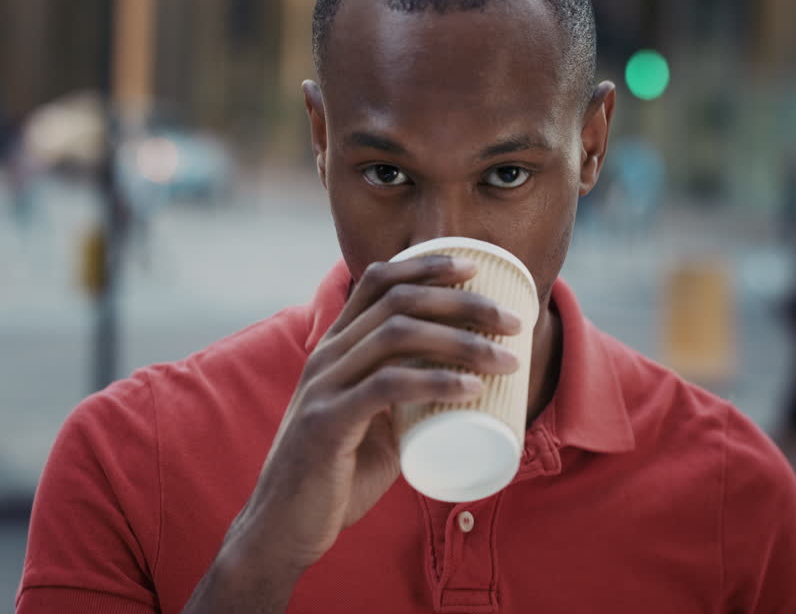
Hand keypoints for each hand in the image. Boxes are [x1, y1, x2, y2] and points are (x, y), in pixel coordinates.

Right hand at [221, 255, 522, 575]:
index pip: (378, 281)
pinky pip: (387, 387)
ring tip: (507, 359)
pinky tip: (471, 388)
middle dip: (462, 302)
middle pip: (399, 302)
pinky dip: (434, 381)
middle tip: (512, 322)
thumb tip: (461, 389)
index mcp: (335, 348)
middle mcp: (326, 357)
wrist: (284, 529)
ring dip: (462, 341)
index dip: (427, 266)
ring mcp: (323, 387)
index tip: (475, 267)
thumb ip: (402, 400)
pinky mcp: (327, 424)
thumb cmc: (336, 477)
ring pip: (397, 337)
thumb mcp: (372, 423)